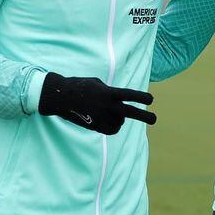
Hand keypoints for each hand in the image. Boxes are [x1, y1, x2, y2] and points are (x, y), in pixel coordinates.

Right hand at [38, 73, 156, 134]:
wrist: (59, 97)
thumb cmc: (79, 86)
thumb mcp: (97, 83)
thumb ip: (110, 91)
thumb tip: (119, 102)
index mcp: (106, 92)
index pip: (128, 95)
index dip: (141, 97)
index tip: (151, 99)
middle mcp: (105, 105)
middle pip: (129, 112)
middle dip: (144, 116)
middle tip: (155, 120)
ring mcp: (100, 117)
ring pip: (119, 122)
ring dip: (120, 119)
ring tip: (111, 112)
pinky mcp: (94, 126)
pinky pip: (111, 130)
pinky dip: (114, 127)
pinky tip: (110, 121)